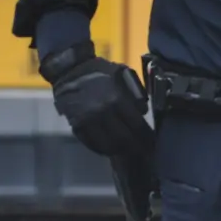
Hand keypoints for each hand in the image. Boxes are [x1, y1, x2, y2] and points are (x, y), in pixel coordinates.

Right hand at [43, 44, 153, 160]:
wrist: (68, 69)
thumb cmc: (98, 71)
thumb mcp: (122, 73)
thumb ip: (135, 93)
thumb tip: (143, 112)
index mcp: (116, 99)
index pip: (137, 126)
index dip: (146, 136)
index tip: (151, 141)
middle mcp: (102, 112)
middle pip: (124, 140)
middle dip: (135, 148)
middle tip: (142, 151)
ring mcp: (87, 121)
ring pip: (108, 146)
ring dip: (120, 151)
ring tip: (127, 151)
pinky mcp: (76, 126)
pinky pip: (93, 145)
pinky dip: (103, 149)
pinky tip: (111, 148)